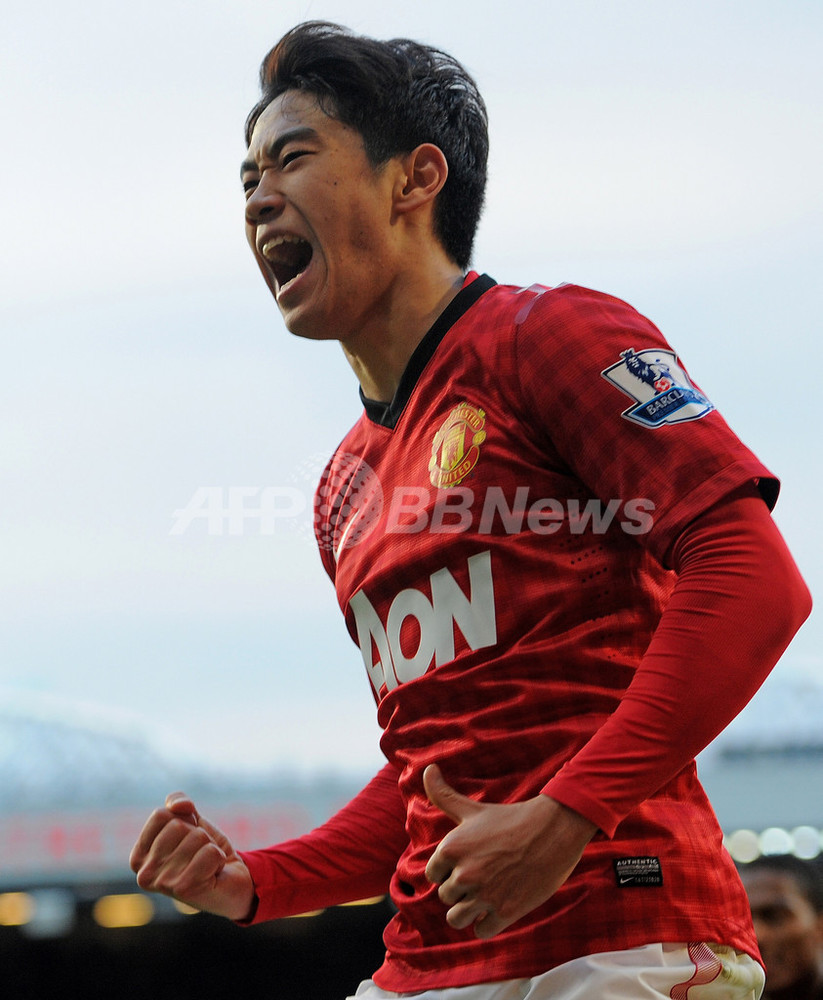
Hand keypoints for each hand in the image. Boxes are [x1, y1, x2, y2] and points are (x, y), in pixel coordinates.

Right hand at [129, 792, 255, 921]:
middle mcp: (144, 874)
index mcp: (139, 857)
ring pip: (197, 837)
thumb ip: (178, 803)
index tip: (188, 839)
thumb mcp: (191, 821)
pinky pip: (210, 852)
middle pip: (178, 825)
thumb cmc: (205, 852)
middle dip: (198, 834)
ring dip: (209, 847)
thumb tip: (179, 805)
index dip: (183, 820)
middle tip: (199, 855)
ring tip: (206, 865)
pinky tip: (214, 874)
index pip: (160, 815)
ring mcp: (163, 884)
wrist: (233, 883)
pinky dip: (219, 858)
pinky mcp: (185, 889)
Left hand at [423, 764, 596, 938]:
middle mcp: (464, 873)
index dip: (449, 871)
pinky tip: (499, 906)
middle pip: (447, 897)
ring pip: (457, 919)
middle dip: (462, 890)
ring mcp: (484, 895)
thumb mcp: (472, 809)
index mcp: (451, 849)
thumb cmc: (510, 819)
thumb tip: (426, 769)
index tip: (469, 862)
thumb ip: (442, 794)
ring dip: (470, 911)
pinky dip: (487, 924)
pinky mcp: (504, 912)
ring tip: (487, 894)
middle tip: (485, 875)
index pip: (433, 876)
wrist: (552, 830)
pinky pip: (481, 932)